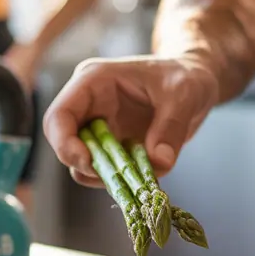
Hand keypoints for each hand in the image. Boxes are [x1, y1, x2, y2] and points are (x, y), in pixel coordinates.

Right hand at [43, 56, 217, 186]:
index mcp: (94, 82)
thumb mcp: (184, 95)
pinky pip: (106, 171)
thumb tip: (159, 163)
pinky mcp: (114, 146)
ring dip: (108, 176)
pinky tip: (146, 173)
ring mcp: (100, 128)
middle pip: (63, 144)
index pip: (59, 116)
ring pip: (83, 163)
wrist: (195, 82)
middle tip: (120, 176)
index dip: (65, 144)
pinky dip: (123, 180)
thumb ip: (171, 128)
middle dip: (87, 166)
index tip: (90, 164)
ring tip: (142, 172)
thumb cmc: (185, 75)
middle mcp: (89, 105)